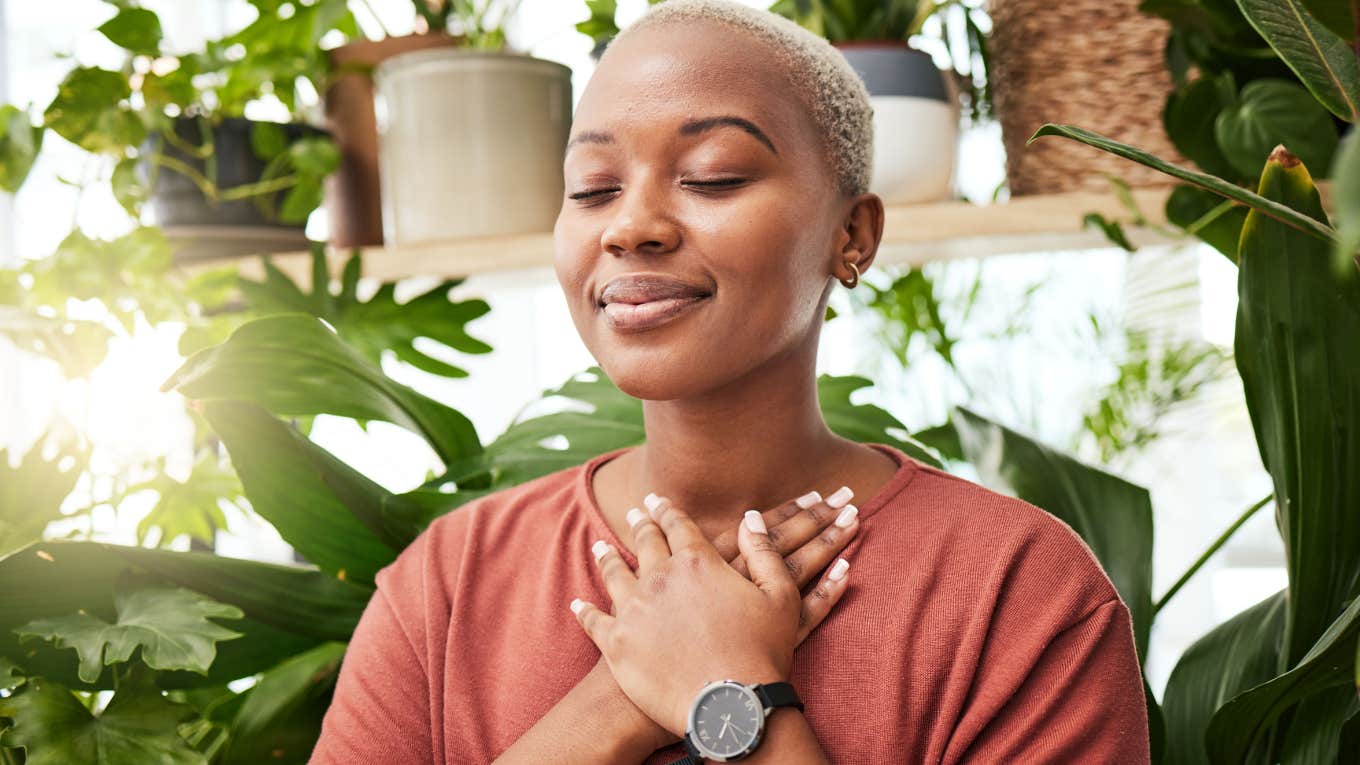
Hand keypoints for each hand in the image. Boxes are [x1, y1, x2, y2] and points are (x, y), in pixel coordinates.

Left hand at [570, 495, 853, 737]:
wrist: (729, 707)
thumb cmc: (762, 654)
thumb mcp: (780, 597)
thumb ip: (765, 552)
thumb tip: (749, 518)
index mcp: (697, 562)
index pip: (677, 525)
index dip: (667, 510)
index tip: (658, 500)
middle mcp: (660, 577)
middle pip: (645, 543)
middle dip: (640, 525)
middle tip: (635, 514)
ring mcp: (633, 609)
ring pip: (614, 574)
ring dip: (608, 558)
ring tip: (601, 548)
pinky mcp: (616, 643)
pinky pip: (594, 621)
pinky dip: (585, 611)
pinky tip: (579, 604)